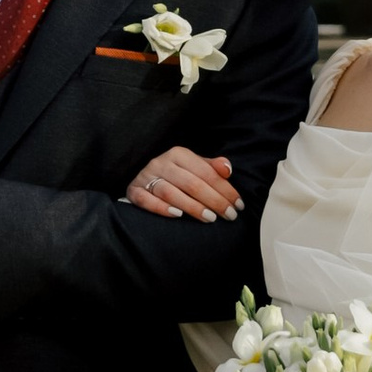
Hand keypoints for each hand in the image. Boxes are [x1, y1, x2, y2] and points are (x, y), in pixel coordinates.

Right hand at [123, 145, 240, 222]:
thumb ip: (212, 168)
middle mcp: (161, 162)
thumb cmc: (174, 176)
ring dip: (192, 206)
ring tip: (209, 218)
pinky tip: (178, 216)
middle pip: (191, 183)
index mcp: (178, 154)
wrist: (143, 181)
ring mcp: (146, 177)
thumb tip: (227, 168)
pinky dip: (161, 208)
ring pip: (170, 192)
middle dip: (214, 200)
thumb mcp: (194, 168)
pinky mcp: (134, 191)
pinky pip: (146, 200)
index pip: (206, 172)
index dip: (225, 189)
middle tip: (229, 215)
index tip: (238, 204)